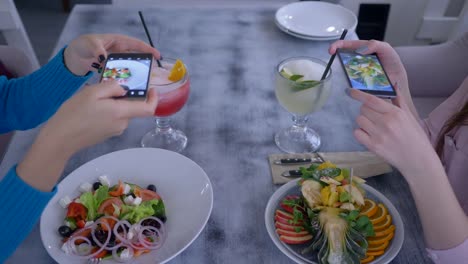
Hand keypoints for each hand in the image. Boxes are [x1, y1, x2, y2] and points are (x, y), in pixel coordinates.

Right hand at [41, 81, 157, 154]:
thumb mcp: (92, 92)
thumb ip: (112, 88)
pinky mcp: (106, 134)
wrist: (60, 138)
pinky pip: (112, 119)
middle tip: (105, 88)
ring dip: (112, 104)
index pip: (148, 109)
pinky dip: (107, 111)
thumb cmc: (75, 113)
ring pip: (120, 113)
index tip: (151, 89)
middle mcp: (122, 124)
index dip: (153, 99)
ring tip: (92, 98)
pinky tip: (90, 109)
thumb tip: (124, 89)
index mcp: (121, 113)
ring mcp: (114, 131)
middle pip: (131, 108)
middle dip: (123, 97)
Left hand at [64, 34, 160, 75]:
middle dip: (144, 64)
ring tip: (141, 81)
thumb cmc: (82, 45)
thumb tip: (105, 58)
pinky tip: (127, 86)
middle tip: (151, 73)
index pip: (135, 44)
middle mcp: (119, 51)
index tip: (157, 56)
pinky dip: (124, 79)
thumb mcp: (90, 44)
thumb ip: (98, 49)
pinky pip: (120, 74)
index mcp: (117, 41)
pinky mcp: (111, 70)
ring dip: (134, 73)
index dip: (147, 49)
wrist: (72, 57)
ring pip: (129, 67)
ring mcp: (116, 61)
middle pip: (135, 57)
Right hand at [329, 39, 419, 118]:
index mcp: (363, 50)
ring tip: (343, 67)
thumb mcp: (386, 49)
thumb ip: (376, 45)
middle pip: (344, 55)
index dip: (338, 45)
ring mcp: (357, 71)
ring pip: (346, 68)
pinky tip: (351, 80)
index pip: (348, 45)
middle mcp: (358, 60)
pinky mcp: (359, 82)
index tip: (332, 49)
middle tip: (332, 54)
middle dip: (336, 53)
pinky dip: (349, 80)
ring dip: (343, 67)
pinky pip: (351, 80)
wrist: (398, 80)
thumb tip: (360, 50)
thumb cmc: (392, 63)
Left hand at [349, 86, 437, 174]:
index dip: (359, 94)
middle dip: (366, 110)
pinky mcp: (373, 146)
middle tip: (374, 116)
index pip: (372, 100)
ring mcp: (378, 135)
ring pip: (359, 120)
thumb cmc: (415, 138)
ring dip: (364, 121)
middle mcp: (385, 123)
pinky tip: (369, 135)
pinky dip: (360, 132)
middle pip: (363, 109)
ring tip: (373, 126)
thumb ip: (399, 101)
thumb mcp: (410, 117)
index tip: (351, 91)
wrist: (418, 160)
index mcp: (395, 113)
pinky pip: (357, 133)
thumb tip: (394, 85)